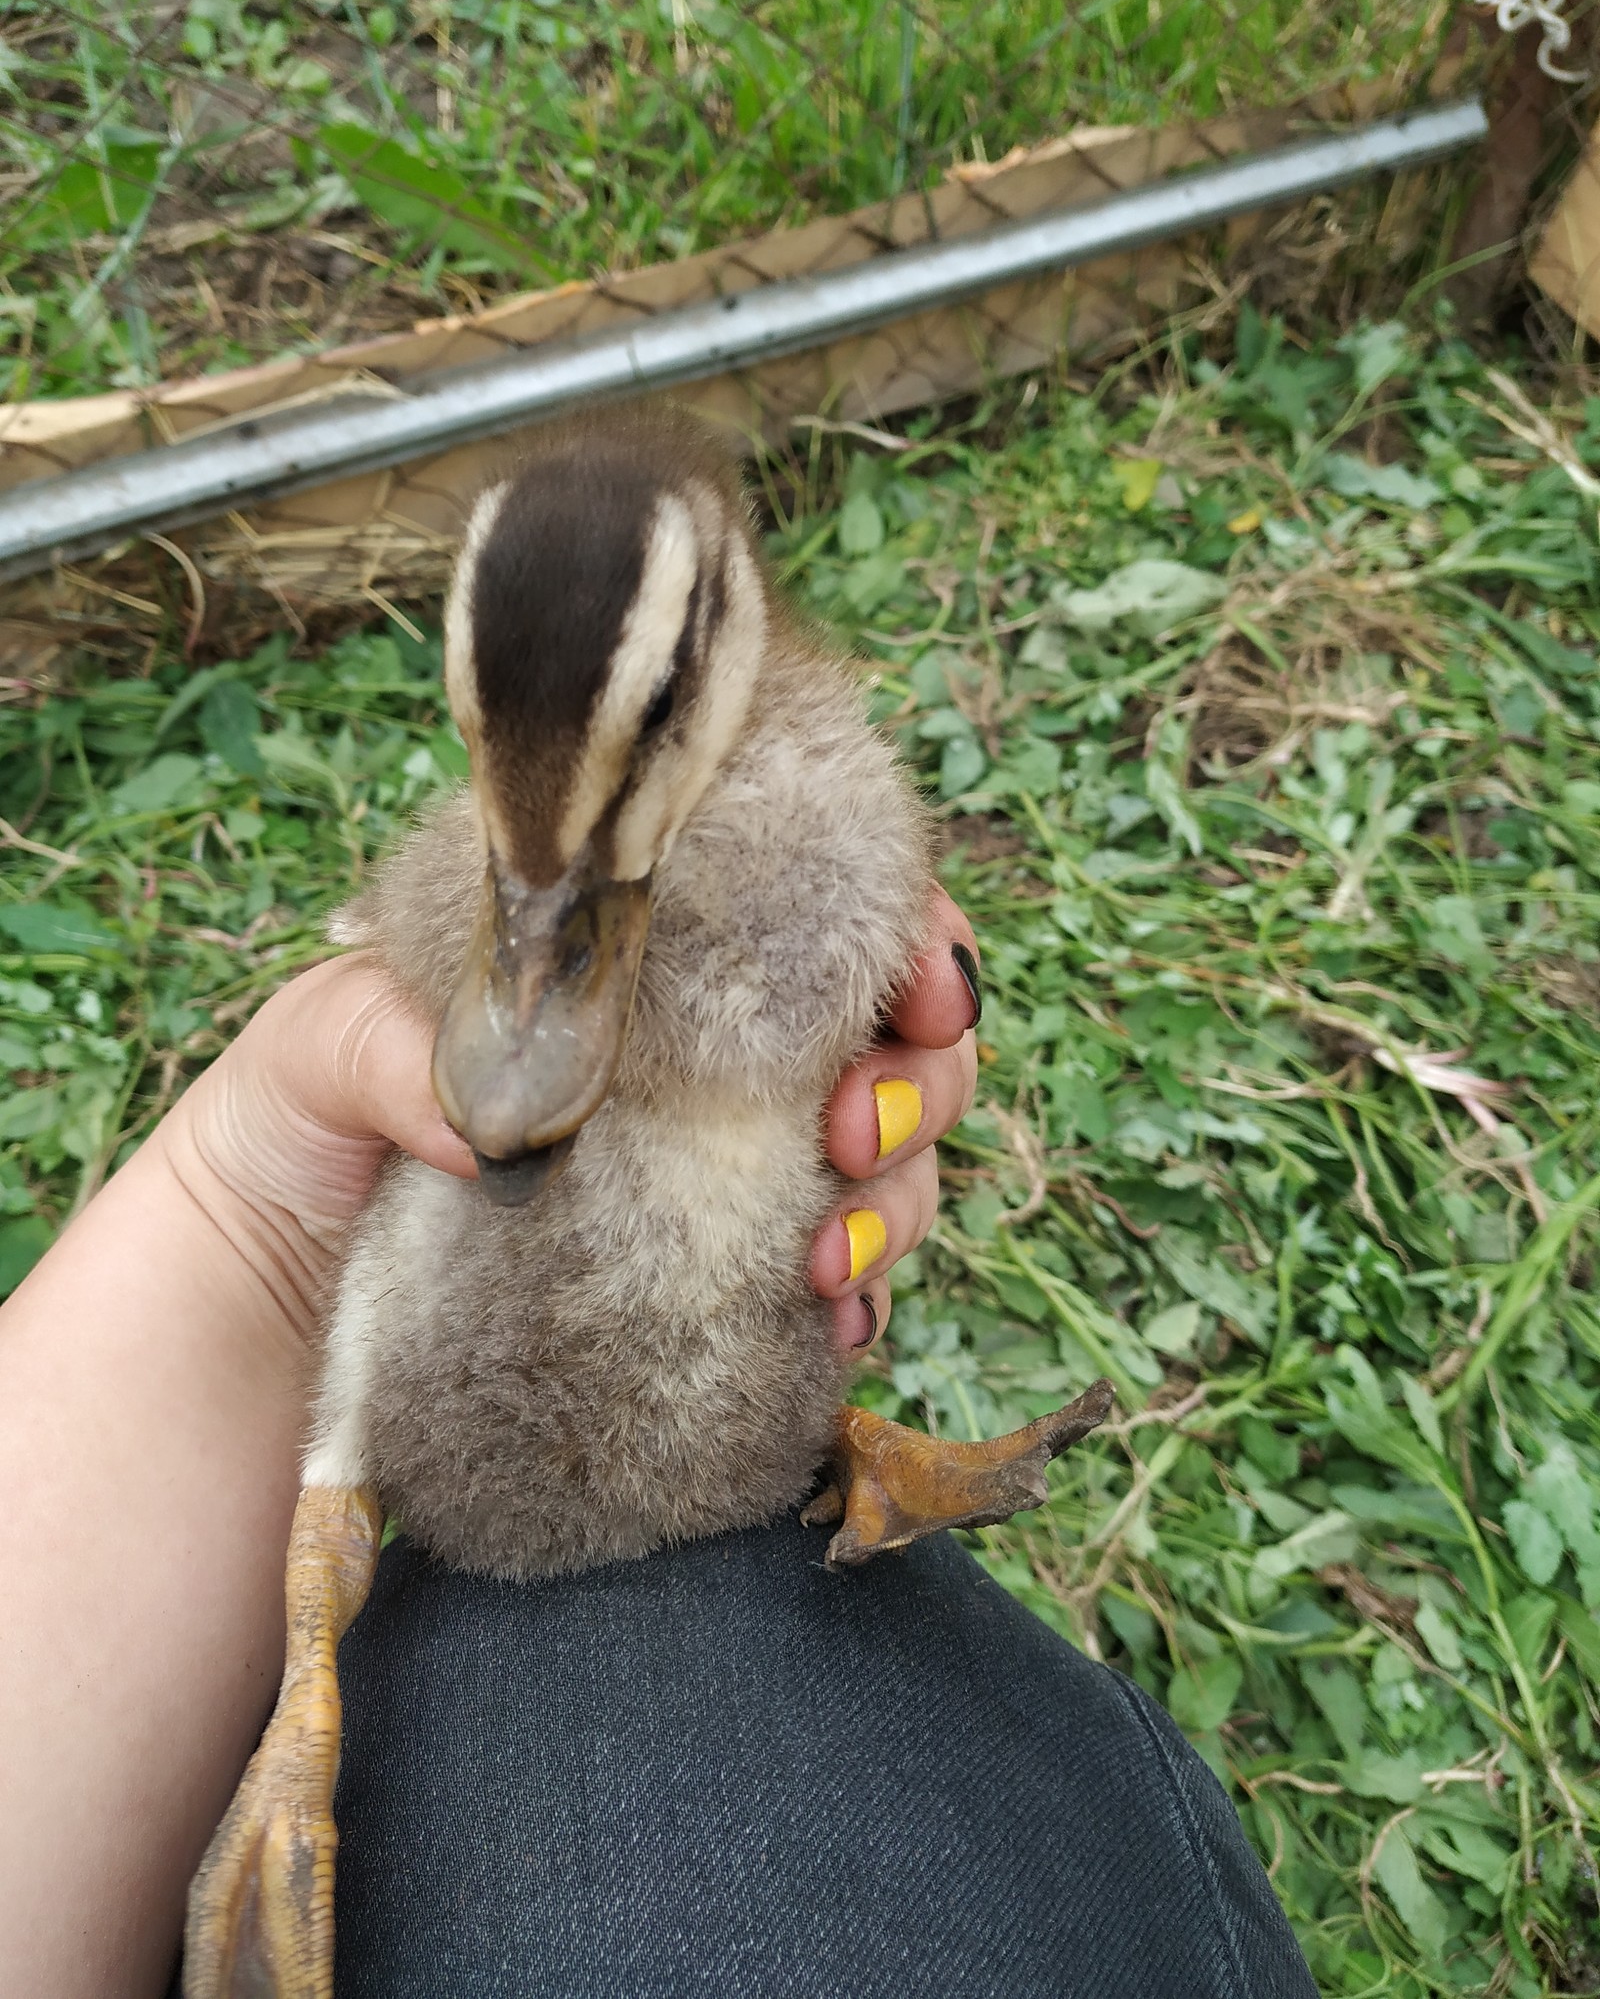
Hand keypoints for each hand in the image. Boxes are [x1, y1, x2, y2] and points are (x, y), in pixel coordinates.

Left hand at [160, 889, 978, 1355]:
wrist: (258, 1313)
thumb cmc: (289, 1138)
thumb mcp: (315, 1049)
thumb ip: (386, 1043)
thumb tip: (500, 1115)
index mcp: (640, 959)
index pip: (817, 910)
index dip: (905, 935)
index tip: (919, 986)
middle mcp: (700, 1060)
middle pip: (890, 1037)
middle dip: (920, 1074)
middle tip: (852, 1126)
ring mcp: (718, 1177)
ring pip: (893, 1162)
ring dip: (902, 1199)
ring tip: (828, 1255)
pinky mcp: (716, 1291)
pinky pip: (843, 1287)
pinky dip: (863, 1298)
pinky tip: (830, 1319)